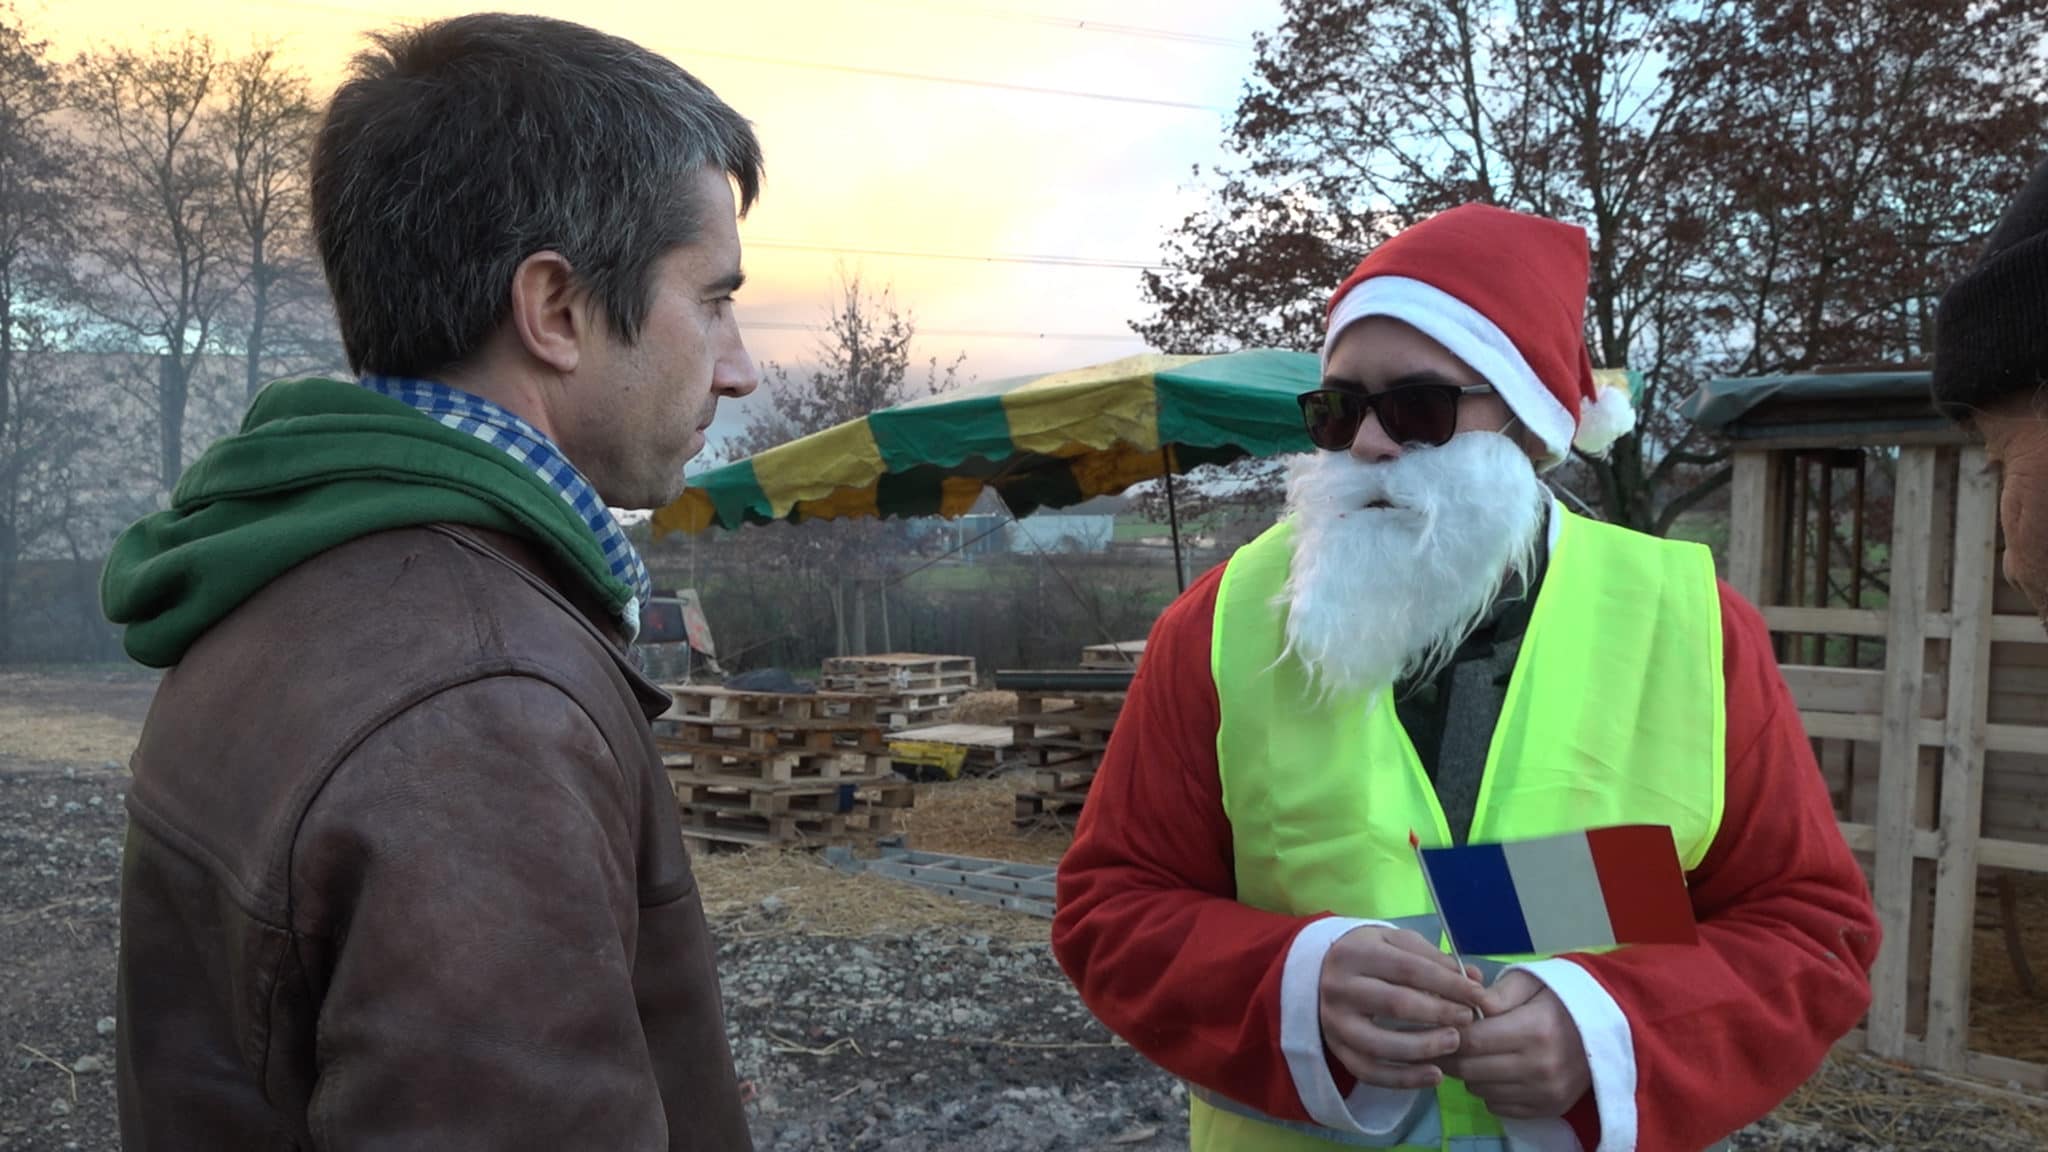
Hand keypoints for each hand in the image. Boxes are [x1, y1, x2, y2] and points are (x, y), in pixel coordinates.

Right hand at [1319, 925, 1486, 1089]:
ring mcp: (1334, 1022)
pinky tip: (1435, 1075)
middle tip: (1468, 1018)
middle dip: (1439, 1013)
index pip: (1409, 968)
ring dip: (1425, 1047)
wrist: (1321, 973)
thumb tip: (1476, 979)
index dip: (1448, 983)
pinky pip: (1370, 1072)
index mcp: (1355, 953)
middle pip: (1396, 1004)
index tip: (1478, 994)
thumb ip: (1436, 960)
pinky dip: (1405, 1079)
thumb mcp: (1397, 944)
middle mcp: (1339, 987)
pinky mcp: (1336, 1050)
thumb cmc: (1370, 956)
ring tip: (1455, 1042)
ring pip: (1381, 1044)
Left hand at [1435, 970, 1589, 1118]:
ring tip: (1479, 1054)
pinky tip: (1499, 1071)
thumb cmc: (1561, 999)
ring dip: (1471, 1074)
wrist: (1608, 1027)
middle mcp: (1539, 1067)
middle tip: (1448, 1043)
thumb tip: (1467, 1007)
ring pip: (1481, 1091)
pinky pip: (1498, 1107)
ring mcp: (1545, 1092)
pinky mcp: (1549, 1108)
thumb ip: (1496, 993)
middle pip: (1470, 1070)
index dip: (1449, 1035)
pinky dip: (1490, 1091)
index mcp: (1533, 1030)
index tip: (1441, 1026)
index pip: (1471, 1041)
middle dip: (1452, 1056)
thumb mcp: (1530, 981)